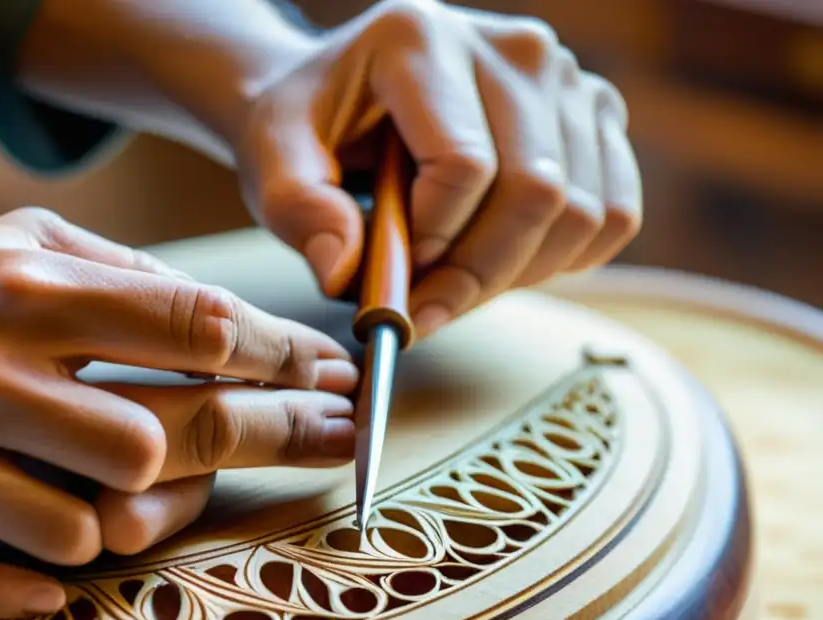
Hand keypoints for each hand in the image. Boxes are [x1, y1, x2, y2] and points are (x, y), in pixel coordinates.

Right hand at [0, 208, 357, 617]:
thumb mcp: (22, 239)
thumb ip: (125, 273)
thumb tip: (232, 323)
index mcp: (26, 290)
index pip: (189, 327)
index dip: (281, 354)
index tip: (331, 369)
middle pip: (164, 433)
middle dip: (274, 434)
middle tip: (339, 434)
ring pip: (84, 526)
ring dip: (130, 521)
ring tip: (136, 495)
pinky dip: (27, 591)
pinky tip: (62, 583)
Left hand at [234, 0, 642, 337]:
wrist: (341, 94)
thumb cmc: (308, 127)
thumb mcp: (274, 162)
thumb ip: (298, 210)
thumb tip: (344, 272)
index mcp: (422, 39)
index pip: (464, 165)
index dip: (434, 243)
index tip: (395, 278)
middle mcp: (510, 46)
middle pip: (537, 194)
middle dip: (478, 276)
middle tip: (427, 309)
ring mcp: (564, 77)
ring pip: (583, 213)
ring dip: (518, 275)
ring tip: (457, 283)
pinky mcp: (594, 114)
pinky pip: (614, 214)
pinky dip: (563, 260)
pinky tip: (503, 259)